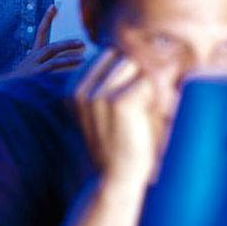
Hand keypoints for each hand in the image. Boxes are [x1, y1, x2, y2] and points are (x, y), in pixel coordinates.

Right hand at [0, 5, 85, 87]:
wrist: (2, 92)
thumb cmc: (20, 83)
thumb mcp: (32, 71)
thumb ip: (45, 65)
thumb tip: (65, 62)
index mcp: (33, 54)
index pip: (40, 32)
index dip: (47, 18)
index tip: (53, 6)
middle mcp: (33, 58)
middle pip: (52, 47)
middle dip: (67, 43)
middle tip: (82, 42)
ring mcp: (33, 67)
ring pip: (53, 59)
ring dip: (69, 58)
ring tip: (83, 59)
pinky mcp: (35, 77)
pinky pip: (51, 73)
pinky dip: (63, 73)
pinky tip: (73, 75)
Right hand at [73, 49, 164, 189]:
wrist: (116, 181)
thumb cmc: (117, 141)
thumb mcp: (105, 107)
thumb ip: (111, 78)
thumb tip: (141, 45)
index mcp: (72, 87)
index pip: (107, 54)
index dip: (126, 72)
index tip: (128, 100)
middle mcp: (80, 88)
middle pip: (121, 55)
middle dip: (136, 73)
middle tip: (139, 105)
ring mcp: (97, 94)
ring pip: (135, 64)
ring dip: (146, 84)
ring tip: (142, 111)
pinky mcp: (118, 101)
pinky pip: (147, 81)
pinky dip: (154, 98)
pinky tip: (146, 119)